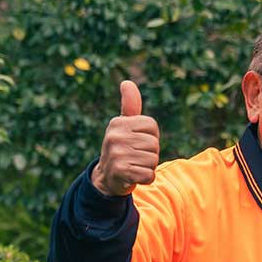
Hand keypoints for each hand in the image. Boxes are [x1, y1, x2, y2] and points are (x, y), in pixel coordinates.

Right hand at [91, 80, 159, 196]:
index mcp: (118, 123)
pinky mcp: (121, 172)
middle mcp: (115, 136)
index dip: (150, 137)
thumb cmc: (121, 148)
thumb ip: (130, 105)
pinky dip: (146, 179)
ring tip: (134, 165)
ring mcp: (116, 154)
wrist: (107, 178)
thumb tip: (127, 82)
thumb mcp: (124, 126)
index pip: (152, 126)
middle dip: (149, 154)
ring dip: (148, 167)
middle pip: (154, 144)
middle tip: (135, 156)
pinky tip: (134, 176)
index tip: (136, 142)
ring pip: (153, 160)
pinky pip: (149, 175)